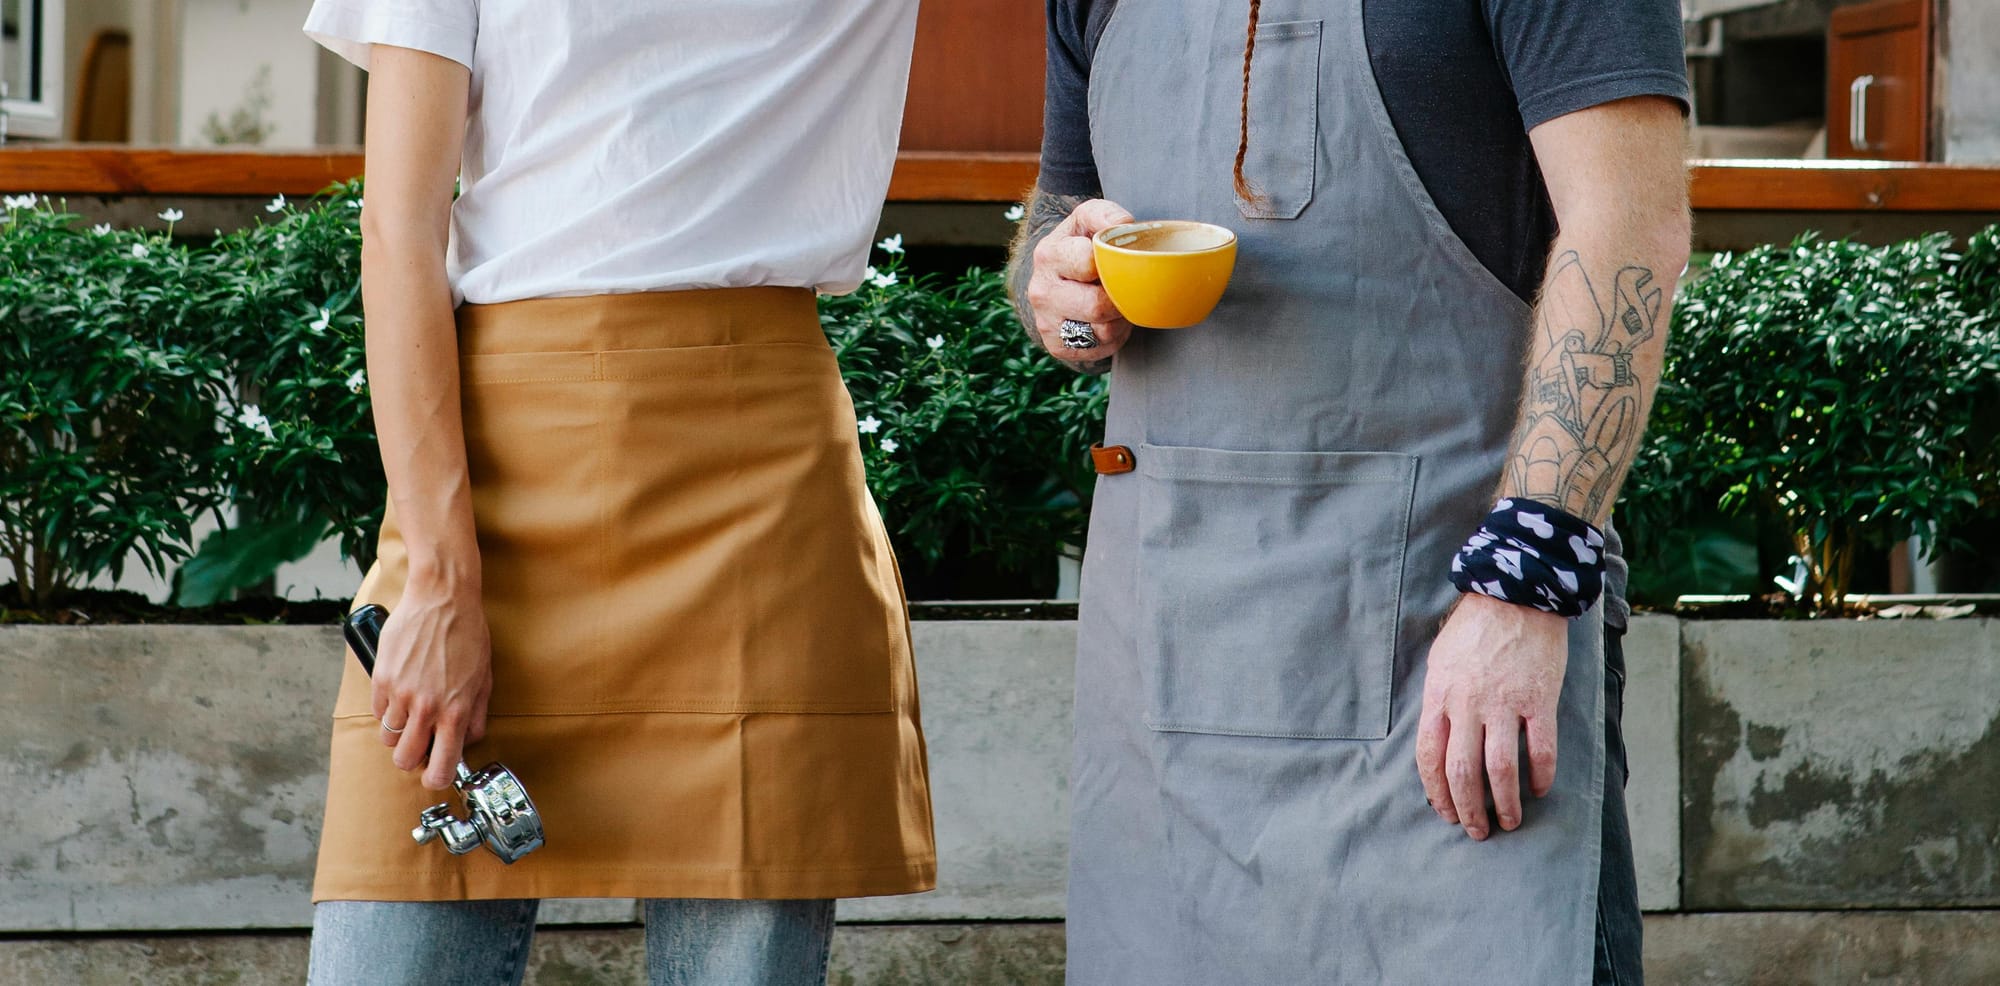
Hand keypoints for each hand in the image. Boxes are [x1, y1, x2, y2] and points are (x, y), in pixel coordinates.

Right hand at [371, 575, 492, 789]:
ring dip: (398, 731)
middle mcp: (426, 708)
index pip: (440, 768)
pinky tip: (400, 689)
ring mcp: (401, 694)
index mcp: (455, 712)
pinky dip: (386, 707)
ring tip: (410, 711)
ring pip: (388, 738)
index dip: (435, 779)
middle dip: (411, 757)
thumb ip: (475, 716)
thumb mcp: (483, 679)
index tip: (434, 775)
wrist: (442, 598)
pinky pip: (377, 710)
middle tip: (419, 742)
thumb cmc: (467, 635)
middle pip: (404, 760)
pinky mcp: (381, 679)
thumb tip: (466, 742)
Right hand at [1026, 199, 1137, 362]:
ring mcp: (1046, 322)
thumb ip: (1106, 215)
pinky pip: (1099, 349)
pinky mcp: (1057, 346)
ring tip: (1117, 303)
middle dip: (1119, 298)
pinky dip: (1112, 337)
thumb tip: (1125, 224)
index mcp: (1048, 255)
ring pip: (1102, 331)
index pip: (1089, 263)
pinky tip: (1107, 321)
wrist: (1055, 277)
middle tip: (1123, 287)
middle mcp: (1042, 290)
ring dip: (1119, 319)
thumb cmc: (1079, 244)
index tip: (1115, 259)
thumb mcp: (1088, 219)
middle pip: (1097, 306)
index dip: (1112, 263)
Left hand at [1414, 592, 1567, 839]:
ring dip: (1504, 804)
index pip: (1430, 757)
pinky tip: (1540, 789)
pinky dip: (1541, 776)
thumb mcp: (1440, 661)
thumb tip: (1439, 746)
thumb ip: (1439, 702)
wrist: (1516, 595)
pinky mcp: (1539, 700)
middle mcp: (1468, 704)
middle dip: (1468, 809)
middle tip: (1477, 831)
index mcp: (1440, 696)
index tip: (1445, 813)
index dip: (1437, 793)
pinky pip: (1541, 749)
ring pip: (1500, 769)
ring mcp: (1504, 703)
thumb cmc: (1474, 629)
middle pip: (1463, 771)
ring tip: (1510, 822)